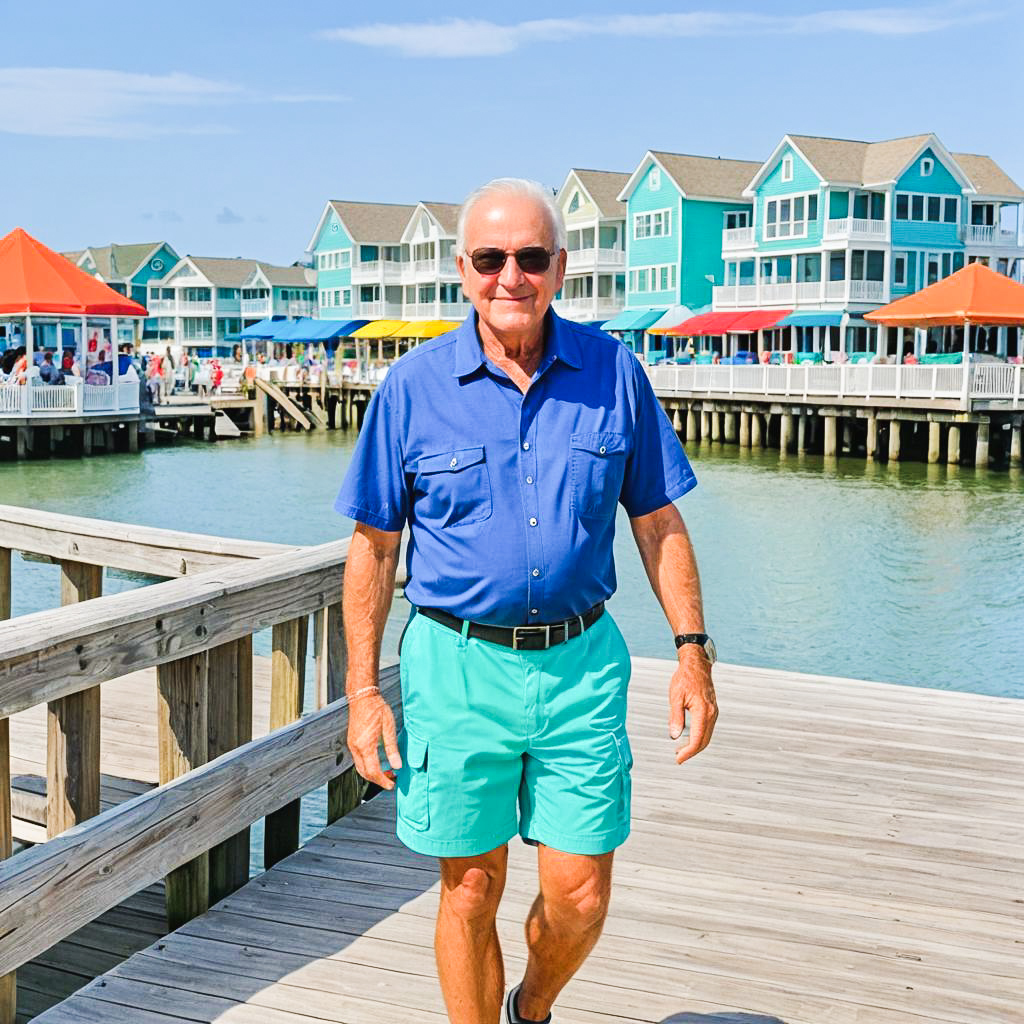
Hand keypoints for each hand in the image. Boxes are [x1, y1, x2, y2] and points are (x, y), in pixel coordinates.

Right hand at [346, 692, 401, 789]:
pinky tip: (378, 762)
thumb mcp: (389, 727)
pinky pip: (358, 760)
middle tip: (392, 780)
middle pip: (365, 773)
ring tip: (387, 772)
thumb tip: (397, 766)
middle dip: (378, 780)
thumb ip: (392, 748)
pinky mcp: (352, 741)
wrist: (362, 697)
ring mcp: (352, 745)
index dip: (383, 781)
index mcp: (365, 746)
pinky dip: (367, 766)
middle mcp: (356, 748)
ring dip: (372, 774)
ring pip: (360, 768)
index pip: (373, 772)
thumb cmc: (377, 709)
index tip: (392, 785)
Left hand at [668, 649, 717, 763]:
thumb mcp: (675, 697)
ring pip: (707, 736)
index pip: (697, 739)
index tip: (678, 758)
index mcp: (703, 711)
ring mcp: (714, 712)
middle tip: (678, 758)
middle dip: (692, 752)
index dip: (688, 752)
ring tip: (681, 750)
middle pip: (704, 741)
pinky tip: (689, 738)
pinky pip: (708, 729)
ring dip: (696, 745)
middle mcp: (711, 714)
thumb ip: (675, 717)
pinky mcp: (712, 710)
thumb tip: (674, 736)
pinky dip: (700, 737)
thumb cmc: (685, 678)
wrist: (697, 665)